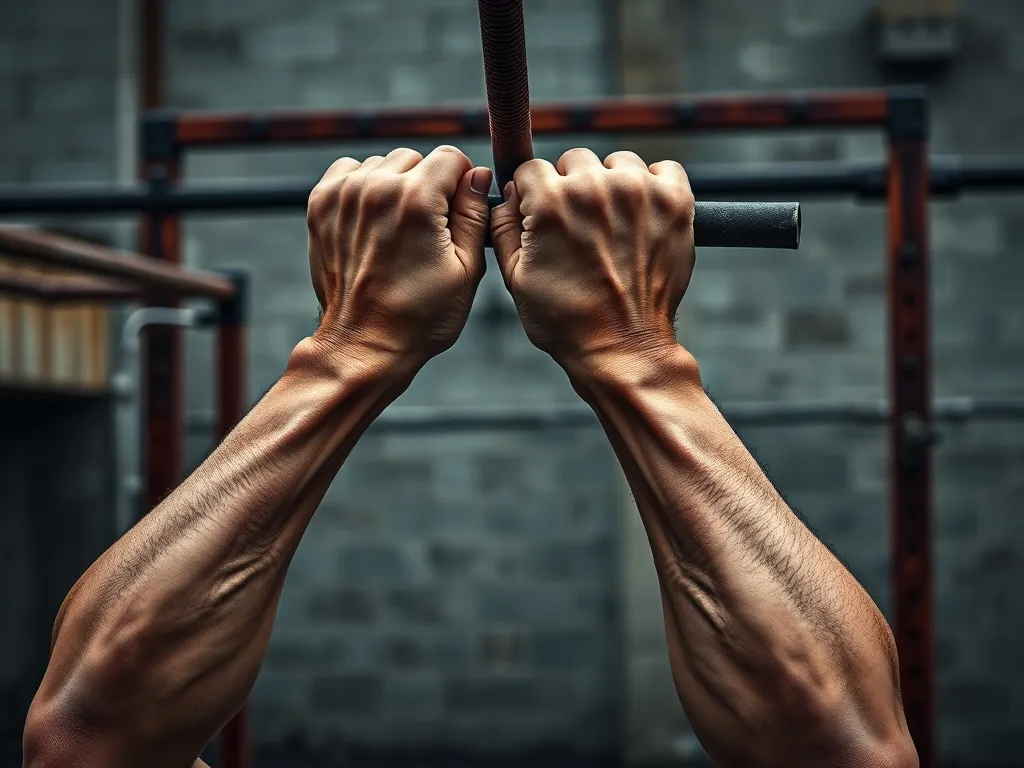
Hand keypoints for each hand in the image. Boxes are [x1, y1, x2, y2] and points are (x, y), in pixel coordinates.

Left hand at [307, 146, 492, 372]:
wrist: (363, 344)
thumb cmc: (419, 317)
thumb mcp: (466, 270)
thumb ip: (475, 214)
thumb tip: (479, 176)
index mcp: (416, 201)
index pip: (451, 157)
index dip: (462, 183)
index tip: (456, 211)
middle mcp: (376, 189)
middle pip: (416, 158)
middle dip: (427, 185)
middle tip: (425, 229)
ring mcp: (343, 195)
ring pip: (383, 164)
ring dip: (394, 186)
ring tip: (396, 231)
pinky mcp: (321, 205)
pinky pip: (350, 172)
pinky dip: (363, 188)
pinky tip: (372, 221)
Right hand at [489, 148, 695, 374]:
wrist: (623, 348)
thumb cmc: (566, 320)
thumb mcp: (516, 277)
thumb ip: (503, 226)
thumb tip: (508, 195)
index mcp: (551, 202)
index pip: (533, 169)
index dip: (534, 195)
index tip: (544, 215)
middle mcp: (596, 188)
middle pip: (575, 160)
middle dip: (572, 187)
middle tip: (581, 227)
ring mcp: (639, 192)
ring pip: (618, 162)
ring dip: (613, 184)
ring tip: (613, 224)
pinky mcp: (675, 202)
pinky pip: (664, 168)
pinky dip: (655, 185)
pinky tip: (644, 214)